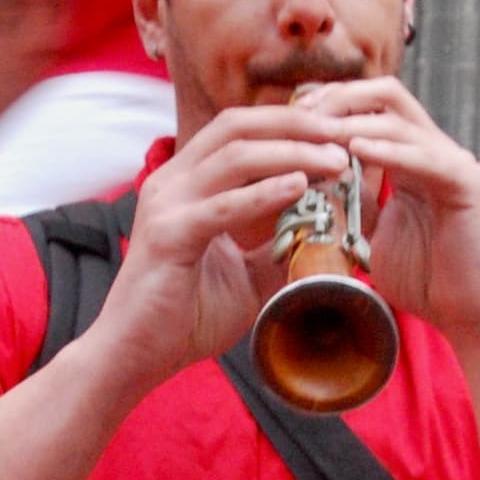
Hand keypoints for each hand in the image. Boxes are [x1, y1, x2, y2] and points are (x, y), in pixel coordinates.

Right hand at [79, 103, 363, 395]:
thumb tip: (332, 231)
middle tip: (345, 135)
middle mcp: (173, 182)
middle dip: (297, 124)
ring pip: (234, 156)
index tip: (338, 134)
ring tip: (335, 161)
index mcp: (188, 183)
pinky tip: (299, 187)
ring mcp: (166, 204)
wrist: (134, 356)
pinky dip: (263, 193)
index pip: (241, 130)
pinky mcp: (167, 236)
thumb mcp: (248, 274)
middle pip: (239, 126)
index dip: (291, 123)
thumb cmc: (185, 316)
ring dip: (291, 153)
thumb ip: (281, 247)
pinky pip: (221, 206)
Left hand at [292, 77, 479, 356]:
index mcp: (413, 158)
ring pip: (400, 121)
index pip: (372, 106)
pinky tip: (354, 150)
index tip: (291, 117)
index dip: (332, 103)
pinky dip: (387, 150)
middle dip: (339, 98)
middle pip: (386, 95)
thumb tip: (309, 188)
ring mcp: (455, 163)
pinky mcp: (468, 183)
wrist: (471, 317)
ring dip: (353, 124)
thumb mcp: (372, 233)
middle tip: (301, 116)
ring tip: (316, 132)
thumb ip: (351, 204)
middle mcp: (436, 151)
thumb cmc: (425, 280)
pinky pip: (423, 156)